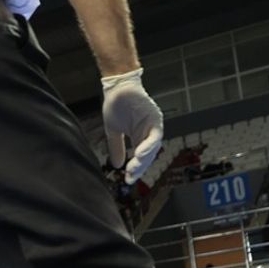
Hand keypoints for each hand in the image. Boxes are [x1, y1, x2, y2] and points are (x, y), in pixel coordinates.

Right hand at [101, 68, 163, 184]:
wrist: (117, 87)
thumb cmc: (116, 106)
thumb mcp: (113, 131)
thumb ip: (117, 148)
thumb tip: (117, 165)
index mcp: (140, 137)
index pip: (140, 158)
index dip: (135, 169)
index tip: (127, 180)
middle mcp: (148, 133)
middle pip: (148, 155)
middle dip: (139, 168)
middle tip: (130, 177)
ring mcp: (153, 126)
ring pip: (153, 147)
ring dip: (144, 159)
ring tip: (134, 168)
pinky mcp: (154, 118)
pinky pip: (154, 136)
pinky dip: (148, 146)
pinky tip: (139, 155)